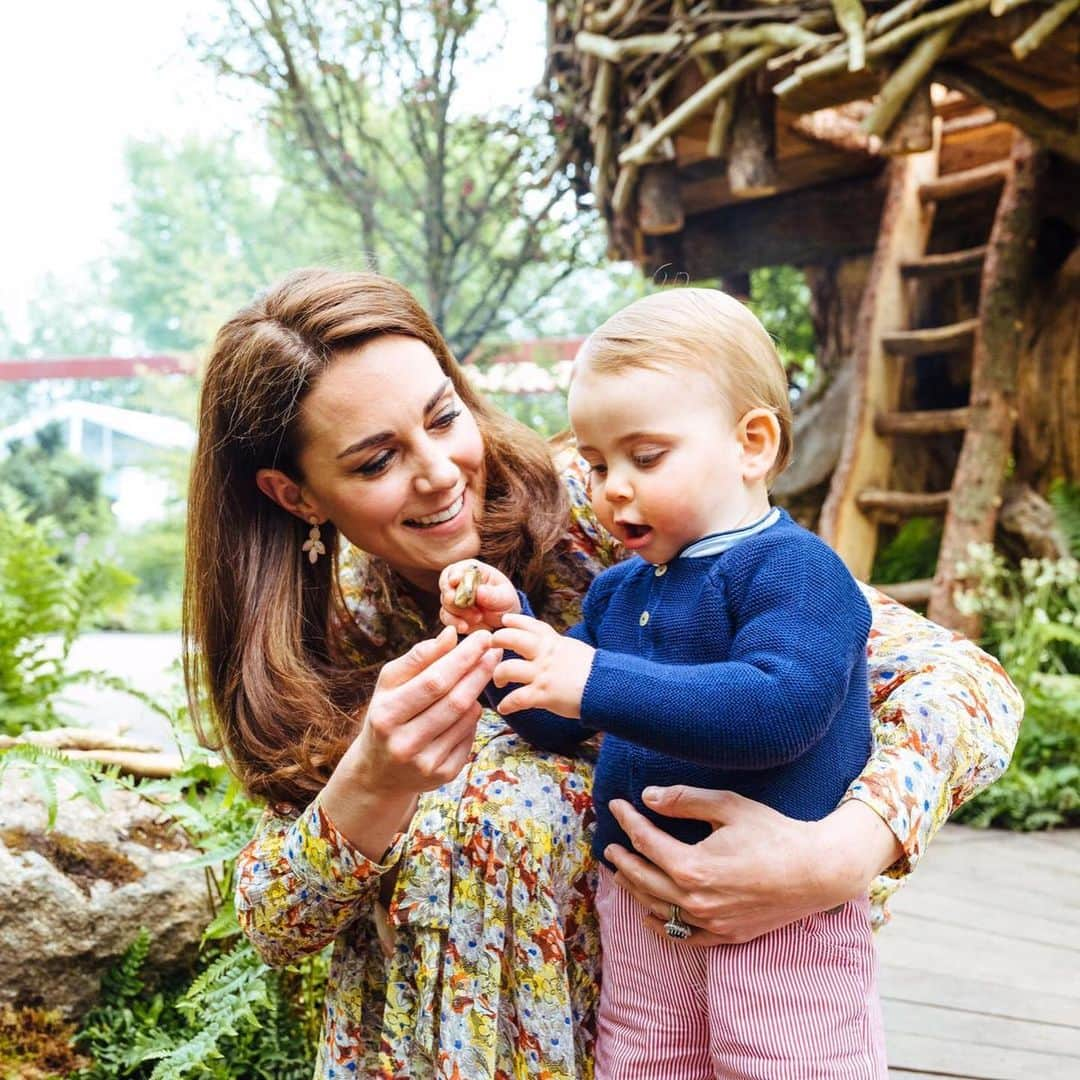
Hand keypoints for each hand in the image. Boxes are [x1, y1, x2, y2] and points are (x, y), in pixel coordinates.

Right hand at [322, 626, 501, 858]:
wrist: (379, 771)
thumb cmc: (387, 714)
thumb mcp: (391, 684)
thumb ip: (419, 657)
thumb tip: (451, 634)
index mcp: (387, 715)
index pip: (434, 681)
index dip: (463, 658)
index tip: (483, 637)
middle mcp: (404, 743)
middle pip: (455, 701)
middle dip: (479, 671)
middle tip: (495, 651)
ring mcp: (425, 764)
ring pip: (466, 718)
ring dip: (477, 692)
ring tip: (480, 674)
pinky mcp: (442, 776)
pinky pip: (470, 737)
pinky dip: (473, 717)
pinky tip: (469, 706)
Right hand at [438, 559, 519, 632]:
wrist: (504, 618)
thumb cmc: (505, 600)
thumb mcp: (505, 597)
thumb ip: (493, 595)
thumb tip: (479, 591)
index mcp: (472, 571)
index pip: (457, 569)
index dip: (454, 574)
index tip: (455, 581)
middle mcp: (459, 582)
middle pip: (446, 587)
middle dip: (454, 598)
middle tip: (468, 607)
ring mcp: (453, 598)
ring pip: (445, 604)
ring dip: (458, 613)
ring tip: (477, 618)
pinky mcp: (452, 614)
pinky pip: (447, 618)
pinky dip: (455, 623)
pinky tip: (465, 627)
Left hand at [491, 613, 593, 718]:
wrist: (607, 686)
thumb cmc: (593, 670)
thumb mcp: (573, 649)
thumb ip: (555, 646)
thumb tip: (545, 645)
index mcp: (553, 641)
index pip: (529, 624)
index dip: (513, 621)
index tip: (504, 621)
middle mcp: (544, 654)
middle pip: (510, 638)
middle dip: (496, 641)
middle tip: (491, 648)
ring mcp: (542, 674)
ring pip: (507, 669)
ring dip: (498, 676)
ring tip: (499, 682)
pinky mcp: (543, 694)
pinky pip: (516, 699)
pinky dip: (507, 704)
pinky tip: (504, 708)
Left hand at [605, 788, 901, 944]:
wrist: (818, 871)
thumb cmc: (775, 833)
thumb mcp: (729, 806)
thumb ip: (685, 801)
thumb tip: (649, 797)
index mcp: (692, 866)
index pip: (646, 842)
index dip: (628, 821)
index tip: (616, 806)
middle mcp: (696, 900)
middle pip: (644, 879)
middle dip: (623, 860)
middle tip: (610, 846)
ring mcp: (711, 923)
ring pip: (658, 909)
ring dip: (635, 890)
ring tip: (622, 874)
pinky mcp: (727, 935)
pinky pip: (683, 937)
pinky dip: (661, 927)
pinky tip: (649, 917)